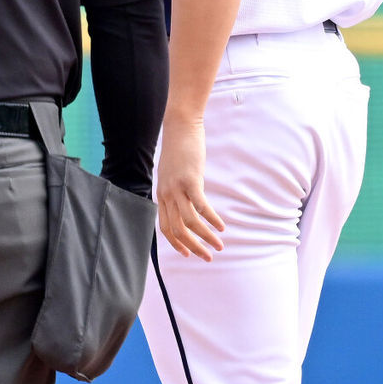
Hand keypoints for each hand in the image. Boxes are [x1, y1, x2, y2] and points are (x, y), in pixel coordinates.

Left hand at [155, 117, 224, 260]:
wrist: (180, 126)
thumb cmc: (179, 149)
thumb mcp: (173, 173)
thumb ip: (177, 189)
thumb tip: (186, 202)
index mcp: (161, 194)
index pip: (165, 227)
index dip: (176, 243)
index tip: (188, 253)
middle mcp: (166, 194)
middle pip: (177, 230)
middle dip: (193, 247)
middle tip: (208, 257)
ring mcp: (177, 187)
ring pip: (189, 222)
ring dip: (205, 237)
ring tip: (219, 245)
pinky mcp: (190, 180)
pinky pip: (200, 206)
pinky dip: (211, 219)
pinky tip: (221, 227)